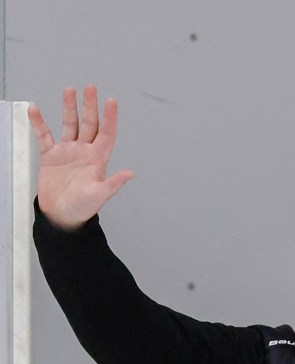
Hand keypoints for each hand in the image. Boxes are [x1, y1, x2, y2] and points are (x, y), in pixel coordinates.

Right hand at [28, 85, 134, 230]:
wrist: (61, 216)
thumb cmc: (82, 208)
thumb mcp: (99, 195)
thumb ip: (114, 183)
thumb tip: (130, 173)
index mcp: (97, 159)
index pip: (106, 134)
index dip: (109, 118)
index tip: (111, 101)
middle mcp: (84, 152)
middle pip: (89, 123)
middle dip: (90, 105)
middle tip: (90, 88)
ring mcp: (67, 152)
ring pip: (69, 124)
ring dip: (69, 108)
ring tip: (69, 91)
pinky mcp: (51, 156)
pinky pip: (44, 136)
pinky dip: (39, 123)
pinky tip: (35, 110)